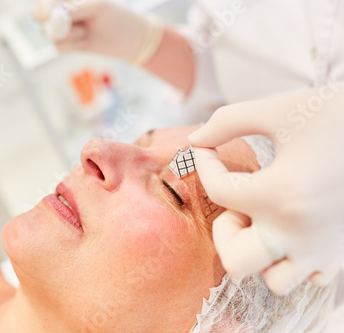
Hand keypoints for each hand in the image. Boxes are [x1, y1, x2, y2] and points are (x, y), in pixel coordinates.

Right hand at [33, 0, 161, 63]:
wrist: (129, 41)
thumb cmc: (117, 17)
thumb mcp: (97, 6)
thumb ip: (74, 8)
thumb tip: (51, 14)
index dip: (44, 6)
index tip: (47, 12)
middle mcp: (60, 9)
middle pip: (38, 14)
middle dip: (50, 21)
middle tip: (63, 24)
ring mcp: (61, 27)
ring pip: (48, 32)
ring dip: (69, 35)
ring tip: (86, 31)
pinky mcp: (65, 43)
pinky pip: (58, 46)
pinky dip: (72, 46)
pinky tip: (85, 42)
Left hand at [188, 85, 343, 294]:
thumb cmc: (337, 114)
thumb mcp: (280, 109)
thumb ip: (228, 121)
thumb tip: (196, 139)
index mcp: (280, 194)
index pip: (217, 191)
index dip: (203, 162)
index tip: (206, 147)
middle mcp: (298, 232)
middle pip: (235, 262)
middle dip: (225, 231)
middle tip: (240, 201)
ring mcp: (322, 248)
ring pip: (273, 279)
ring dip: (258, 251)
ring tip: (267, 216)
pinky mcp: (341, 251)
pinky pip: (307, 276)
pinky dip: (292, 258)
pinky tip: (293, 225)